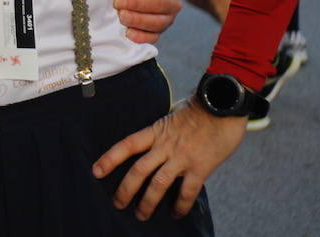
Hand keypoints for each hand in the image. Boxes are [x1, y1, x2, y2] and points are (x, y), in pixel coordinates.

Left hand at [92, 97, 246, 218]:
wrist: (224, 103)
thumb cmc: (200, 108)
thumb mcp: (173, 114)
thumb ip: (164, 130)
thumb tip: (159, 138)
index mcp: (156, 131)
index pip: (126, 145)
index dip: (109, 159)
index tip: (96, 171)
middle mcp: (165, 145)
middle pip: (138, 170)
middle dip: (125, 190)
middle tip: (117, 204)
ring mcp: (182, 157)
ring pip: (158, 184)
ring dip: (147, 202)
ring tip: (141, 215)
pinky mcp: (200, 167)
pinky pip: (187, 191)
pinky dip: (180, 205)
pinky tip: (176, 214)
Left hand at [114, 0, 181, 43]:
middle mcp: (174, 3)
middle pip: (159, 6)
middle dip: (137, 4)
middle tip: (118, 2)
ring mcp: (168, 19)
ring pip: (157, 23)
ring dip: (138, 20)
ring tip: (122, 16)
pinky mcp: (159, 31)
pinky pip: (153, 37)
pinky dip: (141, 37)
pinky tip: (129, 33)